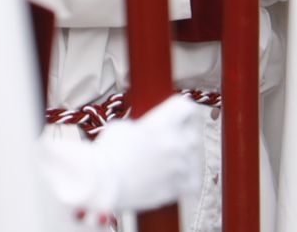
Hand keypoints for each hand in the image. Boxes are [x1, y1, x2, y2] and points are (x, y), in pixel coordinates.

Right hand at [93, 96, 203, 212]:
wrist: (101, 181)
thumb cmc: (106, 152)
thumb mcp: (121, 127)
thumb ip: (141, 127)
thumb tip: (143, 132)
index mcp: (161, 123)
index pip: (186, 107)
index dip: (183, 111)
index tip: (181, 117)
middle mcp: (174, 142)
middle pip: (194, 133)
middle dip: (185, 137)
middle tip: (173, 143)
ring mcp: (177, 166)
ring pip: (195, 159)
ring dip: (185, 160)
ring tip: (171, 165)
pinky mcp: (175, 188)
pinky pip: (192, 183)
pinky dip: (187, 182)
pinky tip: (178, 182)